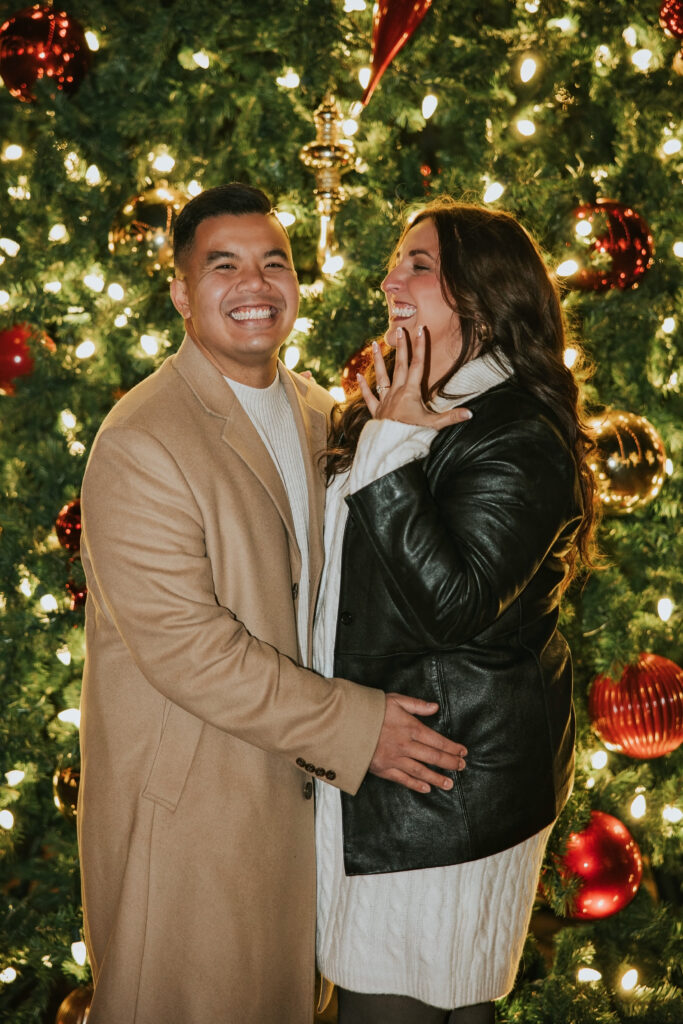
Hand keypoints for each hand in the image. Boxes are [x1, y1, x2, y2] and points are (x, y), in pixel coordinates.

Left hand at [356, 325, 471, 429]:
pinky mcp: (377, 411)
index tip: (420, 330)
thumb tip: (471, 413)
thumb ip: (452, 417)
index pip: (418, 365)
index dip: (420, 346)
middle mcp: (397, 392)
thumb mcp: (434, 425)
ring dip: (378, 360)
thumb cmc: (413, 435)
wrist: (391, 449)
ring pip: (381, 376)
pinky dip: (363, 386)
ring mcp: (385, 401)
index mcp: (411, 392)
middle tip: (400, 330)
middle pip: (400, 365)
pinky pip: (369, 397)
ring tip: (374, 344)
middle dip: (402, 347)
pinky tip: (357, 375)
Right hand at [369, 693, 467, 793]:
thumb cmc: (370, 709)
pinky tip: (426, 788)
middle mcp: (405, 745)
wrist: (344, 723)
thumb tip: (435, 707)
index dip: (452, 747)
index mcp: (410, 727)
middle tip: (461, 767)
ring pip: (421, 771)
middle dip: (450, 763)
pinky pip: (403, 779)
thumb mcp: (394, 700)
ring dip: (437, 778)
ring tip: (450, 784)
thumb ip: (416, 705)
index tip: (463, 752)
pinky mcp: (383, 769)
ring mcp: (394, 759)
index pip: (437, 740)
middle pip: (433, 757)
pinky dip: (416, 784)